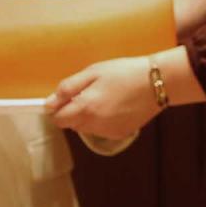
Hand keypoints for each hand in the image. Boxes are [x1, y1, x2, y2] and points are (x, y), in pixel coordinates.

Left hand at [44, 56, 160, 138]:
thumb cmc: (124, 72)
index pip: (58, 119)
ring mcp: (108, 132)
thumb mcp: (92, 72)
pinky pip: (102, 130)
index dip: (57, 108)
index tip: (64, 98)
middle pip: (72, 124)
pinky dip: (103, 121)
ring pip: (86, 128)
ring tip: (105, 98)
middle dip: (74, 111)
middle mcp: (95, 124)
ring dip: (88, 116)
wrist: (157, 82)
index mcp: (85, 108)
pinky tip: (115, 106)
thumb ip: (68, 88)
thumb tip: (49, 103)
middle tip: (90, 92)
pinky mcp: (120, 134)